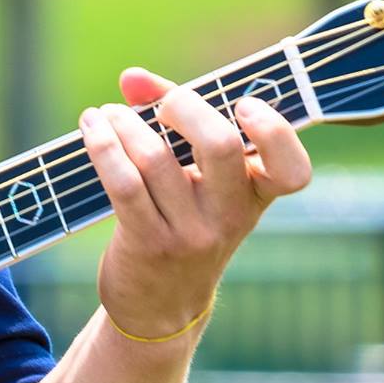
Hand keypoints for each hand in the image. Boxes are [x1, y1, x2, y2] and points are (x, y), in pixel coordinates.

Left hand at [80, 68, 311, 343]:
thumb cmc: (181, 221)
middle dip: (181, 106)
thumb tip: (133, 78)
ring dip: (123, 123)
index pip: (292, 170)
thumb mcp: (196, 179)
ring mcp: (191, 233)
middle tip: (159, 104)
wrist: (161, 305)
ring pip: (156, 158)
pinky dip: (103, 146)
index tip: (242, 105)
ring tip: (106, 113)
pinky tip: (91, 128)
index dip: (275, 133)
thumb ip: (173, 120)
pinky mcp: (149, 243)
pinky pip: (123, 184)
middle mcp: (231, 215)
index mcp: (257, 195)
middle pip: (220, 145)